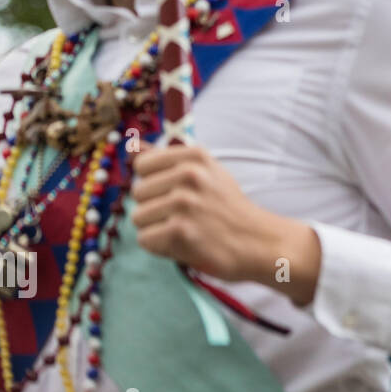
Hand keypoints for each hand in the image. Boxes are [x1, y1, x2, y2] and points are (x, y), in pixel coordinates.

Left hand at [129, 145, 321, 304]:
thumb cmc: (228, 207)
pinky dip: (161, 247)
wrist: (259, 242)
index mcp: (195, 155)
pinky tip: (184, 244)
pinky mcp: (180, 231)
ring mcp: (184, 202)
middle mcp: (189, 174)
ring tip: (186, 229)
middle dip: (155, 207)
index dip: (155, 183)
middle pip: (137, 192)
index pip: (143, 165)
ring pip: (138, 217)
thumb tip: (131, 144)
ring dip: (157, 229)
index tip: (176, 192)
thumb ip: (168, 159)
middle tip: (185, 215)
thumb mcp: (207, 172)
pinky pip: (145, 239)